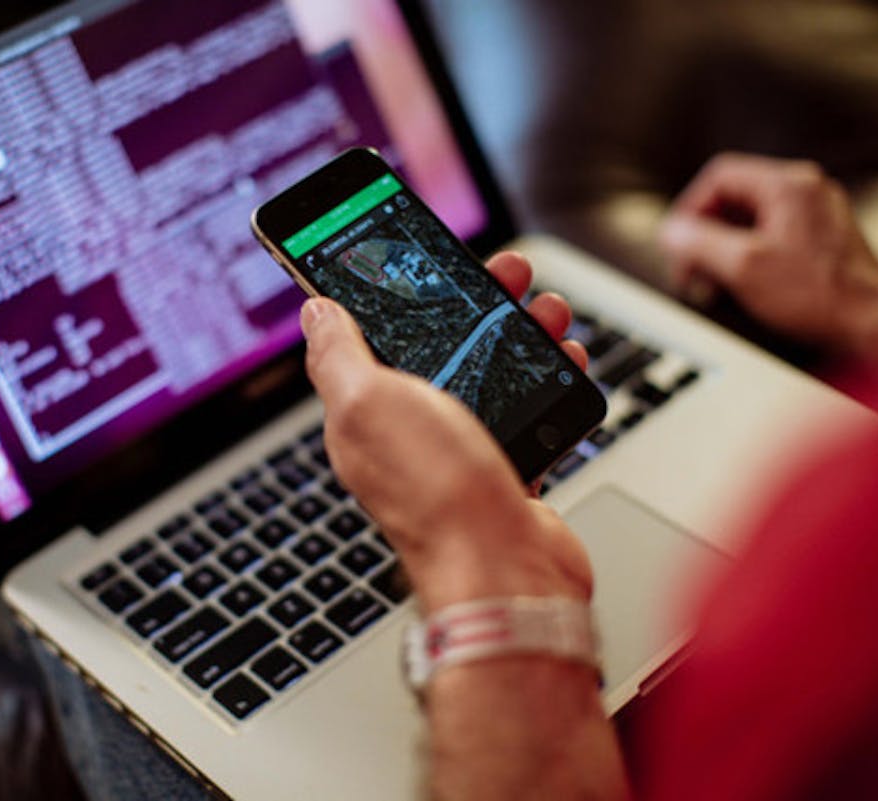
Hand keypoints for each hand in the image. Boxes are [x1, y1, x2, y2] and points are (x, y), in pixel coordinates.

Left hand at [300, 251, 591, 612]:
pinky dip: (545, 376)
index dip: (396, 287)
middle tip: (509, 271)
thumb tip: (314, 311)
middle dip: (476, 299)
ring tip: (548, 311)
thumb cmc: (436, 493)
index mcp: (363, 411)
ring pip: (489, 368)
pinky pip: (525, 406)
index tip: (422, 251)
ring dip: (521, 330)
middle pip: (440, 342)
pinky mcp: (504, 467)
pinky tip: (563, 359)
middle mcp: (407, 429)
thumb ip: (338, 353)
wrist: (506, 571)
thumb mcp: (368, 402)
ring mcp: (458, 449)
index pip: (371, 332)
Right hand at [659, 153, 877, 361]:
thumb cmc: (817, 296)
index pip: (719, 176)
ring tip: (711, 283)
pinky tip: (738, 285)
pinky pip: (768, 236)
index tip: (678, 241)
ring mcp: (815, 214)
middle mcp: (805, 191)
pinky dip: (745, 256)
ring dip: (721, 249)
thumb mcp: (743, 267)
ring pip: (748, 219)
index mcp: (788, 185)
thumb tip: (670, 231)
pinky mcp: (819, 239)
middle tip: (690, 269)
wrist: (869, 326)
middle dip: (703, 235)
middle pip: (732, 199)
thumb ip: (699, 242)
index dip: (690, 208)